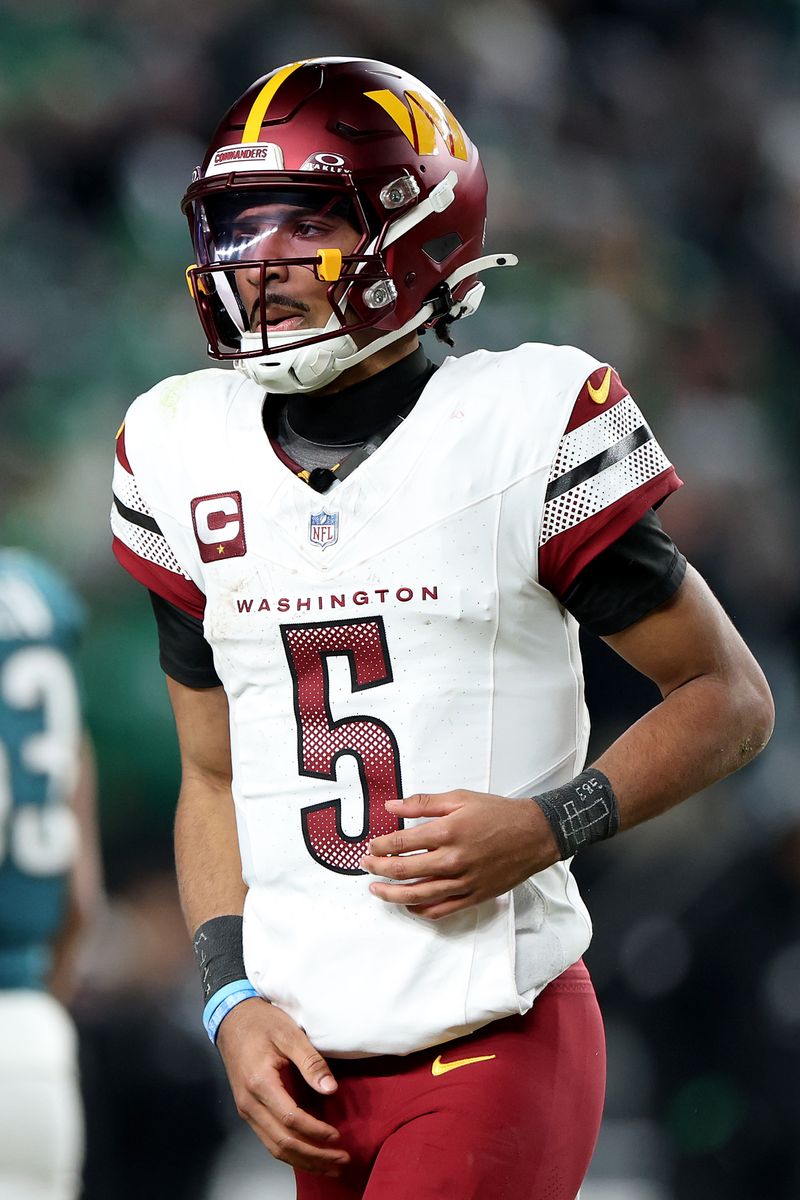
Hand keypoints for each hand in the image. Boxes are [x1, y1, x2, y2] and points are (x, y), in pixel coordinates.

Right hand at [216, 998, 349, 1176]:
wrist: (232, 1019)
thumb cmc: (261, 1023)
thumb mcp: (289, 1033)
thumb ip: (310, 1062)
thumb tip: (330, 1089)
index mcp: (260, 1083)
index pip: (290, 1119)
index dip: (315, 1131)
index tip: (337, 1136)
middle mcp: (249, 1103)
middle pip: (282, 1142)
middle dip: (314, 1156)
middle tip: (341, 1160)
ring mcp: (246, 1110)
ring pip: (274, 1147)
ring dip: (303, 1160)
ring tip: (330, 1166)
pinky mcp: (249, 1110)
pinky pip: (269, 1139)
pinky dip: (290, 1152)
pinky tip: (308, 1155)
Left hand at [361, 790, 559, 919]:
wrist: (534, 834)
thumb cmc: (497, 813)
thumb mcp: (460, 798)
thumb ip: (423, 803)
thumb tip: (391, 806)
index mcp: (447, 832)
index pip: (401, 843)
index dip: (380, 846)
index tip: (371, 846)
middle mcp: (452, 860)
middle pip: (403, 871)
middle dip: (378, 869)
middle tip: (366, 866)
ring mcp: (463, 882)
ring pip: (417, 895)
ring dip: (392, 894)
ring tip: (376, 890)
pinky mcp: (474, 896)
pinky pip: (441, 910)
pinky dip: (421, 910)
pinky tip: (408, 905)